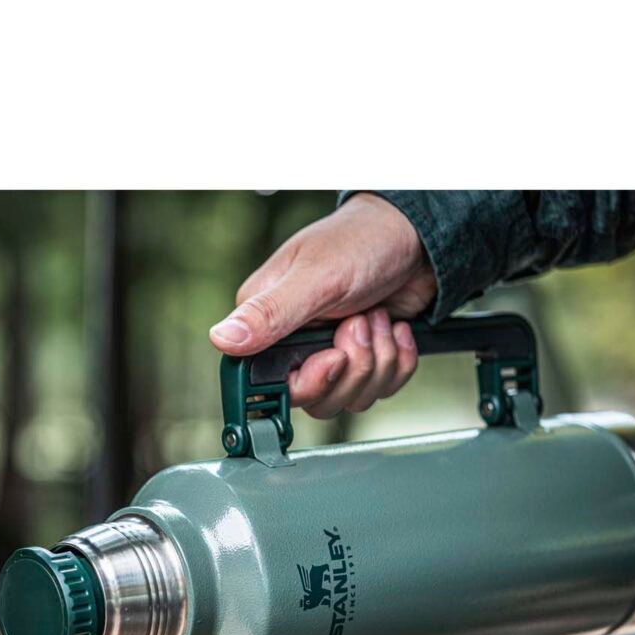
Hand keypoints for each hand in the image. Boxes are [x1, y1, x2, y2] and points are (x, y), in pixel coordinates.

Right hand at [209, 193, 436, 416]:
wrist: (414, 235)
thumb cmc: (362, 241)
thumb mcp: (317, 277)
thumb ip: (270, 314)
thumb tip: (220, 339)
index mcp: (268, 323)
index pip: (269, 385)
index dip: (307, 382)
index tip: (331, 358)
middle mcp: (294, 345)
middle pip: (317, 399)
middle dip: (352, 367)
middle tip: (359, 323)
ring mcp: (329, 355)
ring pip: (351, 398)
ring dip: (378, 359)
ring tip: (378, 317)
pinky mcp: (362, 361)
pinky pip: (380, 389)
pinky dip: (398, 361)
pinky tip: (395, 328)